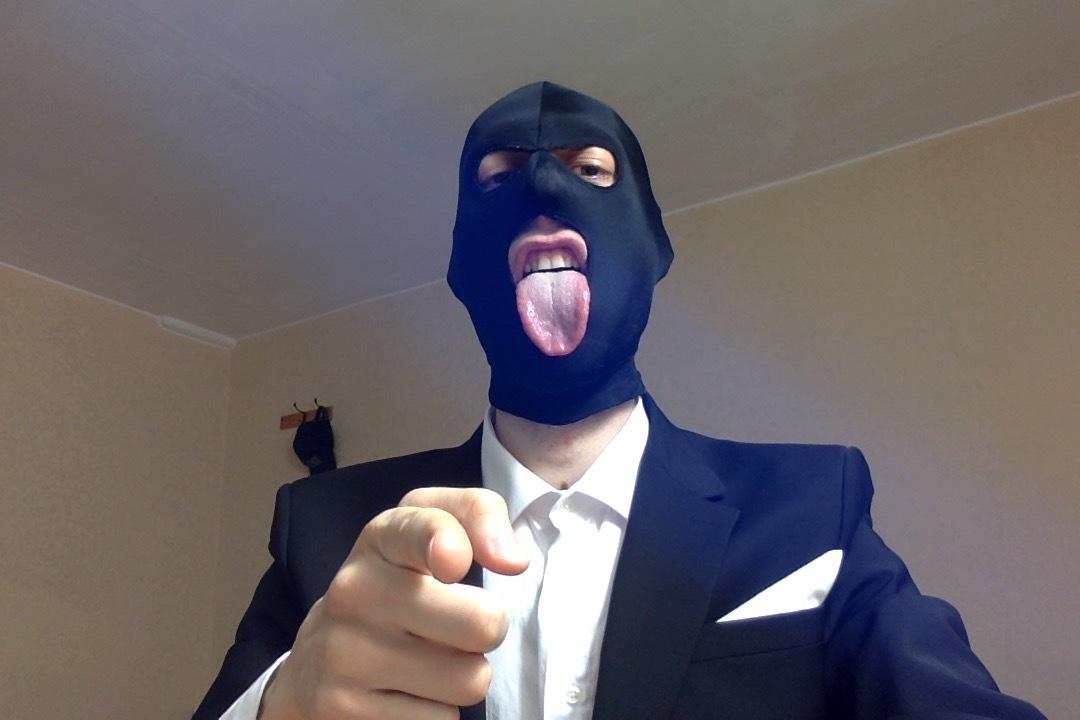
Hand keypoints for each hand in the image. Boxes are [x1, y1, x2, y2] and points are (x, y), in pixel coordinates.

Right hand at [259, 487, 528, 718]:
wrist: (315, 663)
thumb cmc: (399, 588)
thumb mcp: (431, 534)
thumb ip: (480, 518)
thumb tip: (514, 559)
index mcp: (381, 538)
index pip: (420, 529)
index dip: (445, 544)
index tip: (456, 564)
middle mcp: (354, 590)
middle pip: (481, 623)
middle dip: (488, 631)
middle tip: (459, 627)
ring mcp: (343, 653)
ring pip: (468, 680)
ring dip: (464, 676)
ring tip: (429, 660)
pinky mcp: (343, 711)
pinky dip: (436, 712)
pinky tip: (405, 692)